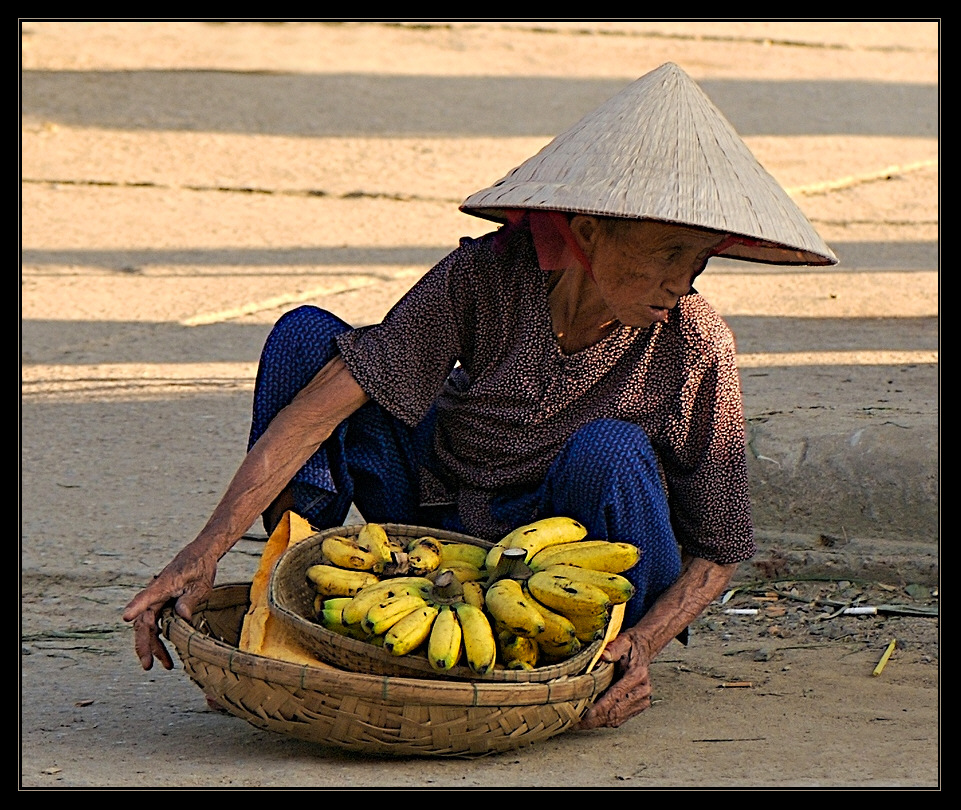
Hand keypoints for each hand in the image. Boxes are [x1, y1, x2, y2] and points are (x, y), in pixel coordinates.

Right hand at [122, 544, 217, 670]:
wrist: (199, 555)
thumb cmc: (200, 569)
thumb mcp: (201, 585)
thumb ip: (189, 600)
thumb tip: (182, 618)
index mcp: (163, 585)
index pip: (147, 596)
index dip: (136, 607)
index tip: (126, 616)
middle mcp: (154, 593)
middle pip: (143, 620)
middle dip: (144, 644)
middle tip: (148, 665)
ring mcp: (155, 600)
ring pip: (148, 626)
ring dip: (154, 646)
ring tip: (166, 665)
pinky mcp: (160, 604)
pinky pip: (154, 624)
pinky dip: (158, 638)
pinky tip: (164, 654)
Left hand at [577, 630, 652, 728]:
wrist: (644, 650)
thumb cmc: (631, 646)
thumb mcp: (623, 641)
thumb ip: (614, 648)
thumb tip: (604, 655)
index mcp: (638, 676)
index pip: (617, 695)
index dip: (601, 706)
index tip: (587, 714)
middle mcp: (642, 691)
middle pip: (616, 712)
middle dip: (595, 719)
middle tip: (575, 722)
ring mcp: (642, 701)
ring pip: (617, 718)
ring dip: (597, 723)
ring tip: (578, 723)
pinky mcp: (638, 707)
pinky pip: (619, 718)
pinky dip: (604, 721)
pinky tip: (589, 720)